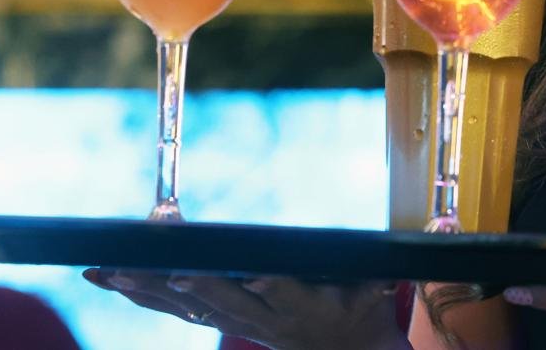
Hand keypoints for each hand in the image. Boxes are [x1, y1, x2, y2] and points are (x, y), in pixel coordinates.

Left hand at [84, 268, 412, 349]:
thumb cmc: (367, 313)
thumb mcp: (388, 287)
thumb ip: (409, 262)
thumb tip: (445, 224)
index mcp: (306, 304)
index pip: (273, 288)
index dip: (248, 277)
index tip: (225, 260)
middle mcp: (267, 315)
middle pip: (213, 299)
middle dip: (172, 280)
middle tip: (133, 261)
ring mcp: (242, 321)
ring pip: (185, 306)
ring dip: (142, 289)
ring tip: (100, 269)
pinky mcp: (226, 319)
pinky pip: (177, 308)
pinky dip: (143, 292)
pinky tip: (108, 277)